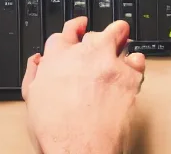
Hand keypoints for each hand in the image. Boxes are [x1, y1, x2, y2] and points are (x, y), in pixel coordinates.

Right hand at [21, 17, 145, 153]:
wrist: (81, 148)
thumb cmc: (57, 131)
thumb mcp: (33, 100)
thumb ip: (36, 74)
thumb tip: (39, 61)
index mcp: (56, 58)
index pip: (65, 32)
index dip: (73, 30)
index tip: (79, 28)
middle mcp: (83, 54)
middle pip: (94, 33)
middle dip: (97, 40)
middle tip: (102, 47)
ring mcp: (108, 62)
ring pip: (118, 35)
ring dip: (119, 42)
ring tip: (119, 51)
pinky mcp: (129, 74)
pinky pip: (137, 59)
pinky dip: (135, 64)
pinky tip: (131, 71)